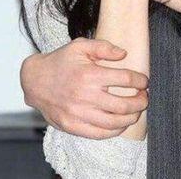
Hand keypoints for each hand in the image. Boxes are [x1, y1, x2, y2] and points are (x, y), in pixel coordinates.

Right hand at [21, 38, 148, 138]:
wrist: (35, 80)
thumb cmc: (61, 61)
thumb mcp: (81, 46)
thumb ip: (104, 47)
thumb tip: (124, 54)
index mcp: (90, 75)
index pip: (125, 79)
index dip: (140, 81)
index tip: (144, 81)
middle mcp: (85, 96)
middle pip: (123, 105)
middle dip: (140, 102)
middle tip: (145, 98)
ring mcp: (78, 114)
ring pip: (113, 123)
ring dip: (130, 118)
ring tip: (137, 111)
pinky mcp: (72, 126)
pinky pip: (98, 134)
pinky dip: (114, 131)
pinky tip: (121, 124)